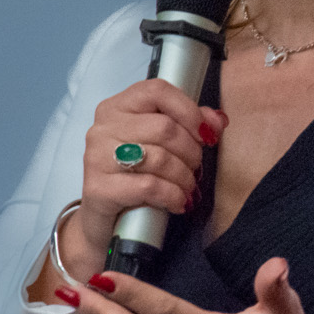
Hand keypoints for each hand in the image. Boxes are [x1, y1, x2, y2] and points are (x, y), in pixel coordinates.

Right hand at [61, 81, 227, 279]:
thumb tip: (217, 120)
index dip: (190, 111)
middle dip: (191, 152)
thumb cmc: (136, 177)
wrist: (106, 222)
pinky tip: (178, 202)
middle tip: (195, 168)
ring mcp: (96, 157)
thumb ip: (190, 125)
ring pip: (159, 158)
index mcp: (118, 107)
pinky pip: (149, 186)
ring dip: (184, 177)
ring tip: (188, 188)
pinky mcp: (97, 188)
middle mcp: (103, 127)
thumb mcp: (163, 146)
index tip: (207, 134)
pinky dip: (172, 195)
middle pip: (164, 128)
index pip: (158, 91)